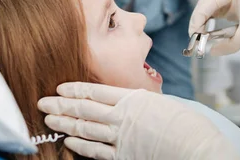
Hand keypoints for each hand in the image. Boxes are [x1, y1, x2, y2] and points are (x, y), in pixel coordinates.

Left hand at [37, 82, 239, 159]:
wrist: (195, 146)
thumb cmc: (186, 123)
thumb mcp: (162, 103)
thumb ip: (141, 102)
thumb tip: (130, 102)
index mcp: (133, 98)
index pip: (97, 91)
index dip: (76, 89)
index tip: (61, 87)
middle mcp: (123, 116)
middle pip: (85, 108)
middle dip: (61, 105)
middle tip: (43, 101)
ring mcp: (121, 137)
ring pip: (85, 128)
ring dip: (65, 123)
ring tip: (49, 119)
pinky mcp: (124, 155)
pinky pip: (96, 150)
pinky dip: (80, 146)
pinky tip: (68, 142)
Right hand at [189, 0, 239, 84]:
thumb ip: (229, 45)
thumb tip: (211, 52)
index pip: (208, 2)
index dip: (198, 19)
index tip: (193, 35)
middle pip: (206, 5)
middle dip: (199, 22)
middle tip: (194, 40)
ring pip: (210, 10)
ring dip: (204, 24)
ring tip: (200, 39)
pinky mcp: (234, 6)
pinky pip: (217, 15)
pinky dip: (211, 25)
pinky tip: (208, 35)